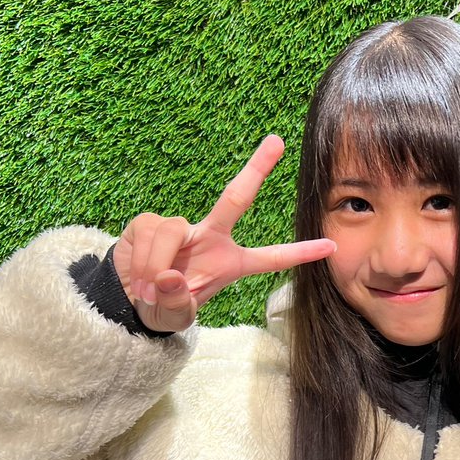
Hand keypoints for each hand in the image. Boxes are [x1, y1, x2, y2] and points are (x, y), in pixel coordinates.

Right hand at [113, 134, 334, 331]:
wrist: (127, 300)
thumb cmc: (162, 308)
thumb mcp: (175, 318)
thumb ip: (177, 304)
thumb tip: (170, 276)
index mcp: (230, 264)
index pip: (271, 258)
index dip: (300, 253)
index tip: (332, 246)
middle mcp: (210, 238)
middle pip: (236, 198)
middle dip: (257, 169)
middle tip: (277, 141)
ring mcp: (181, 227)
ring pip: (175, 230)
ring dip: (159, 264)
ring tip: (150, 290)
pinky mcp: (149, 222)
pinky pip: (151, 233)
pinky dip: (144, 260)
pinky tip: (139, 278)